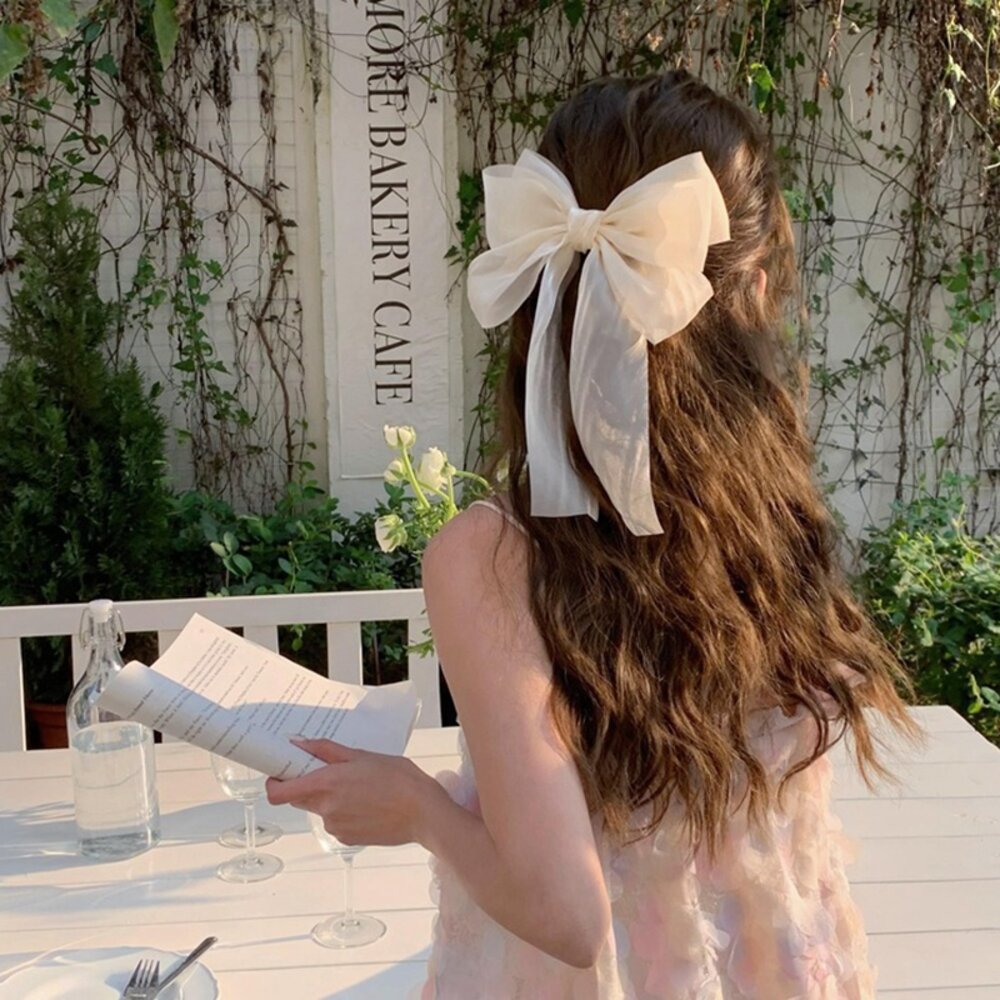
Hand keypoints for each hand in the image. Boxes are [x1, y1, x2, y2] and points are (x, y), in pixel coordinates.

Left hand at [265, 738, 447, 847]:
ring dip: (331, 798)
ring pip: (320, 809)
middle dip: (307, 785)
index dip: (274, 783)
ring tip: (361, 788)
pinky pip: (336, 821)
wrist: (423, 813)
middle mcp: (326, 809)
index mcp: (326, 784)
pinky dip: (344, 812)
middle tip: (330, 772)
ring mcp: (336, 827)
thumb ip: (326, 750)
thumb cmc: (399, 780)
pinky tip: (367, 804)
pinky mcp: (347, 839)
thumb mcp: (362, 756)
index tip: (281, 772)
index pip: (279, 793)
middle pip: (299, 798)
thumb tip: (299, 744)